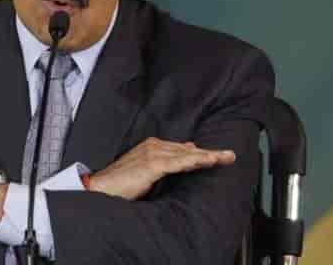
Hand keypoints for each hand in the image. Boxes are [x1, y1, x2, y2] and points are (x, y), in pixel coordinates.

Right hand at [89, 137, 235, 200]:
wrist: (102, 187)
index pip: (183, 149)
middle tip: (230, 155)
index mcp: (153, 145)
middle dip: (210, 153)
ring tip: (226, 158)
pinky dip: (196, 161)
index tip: (219, 156)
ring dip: (209, 156)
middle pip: (188, 150)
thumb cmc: (121, 182)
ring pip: (187, 155)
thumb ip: (164, 163)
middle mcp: (154, 145)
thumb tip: (184, 155)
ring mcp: (154, 153)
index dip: (202, 153)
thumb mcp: (146, 171)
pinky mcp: (153, 164)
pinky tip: (209, 162)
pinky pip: (180, 162)